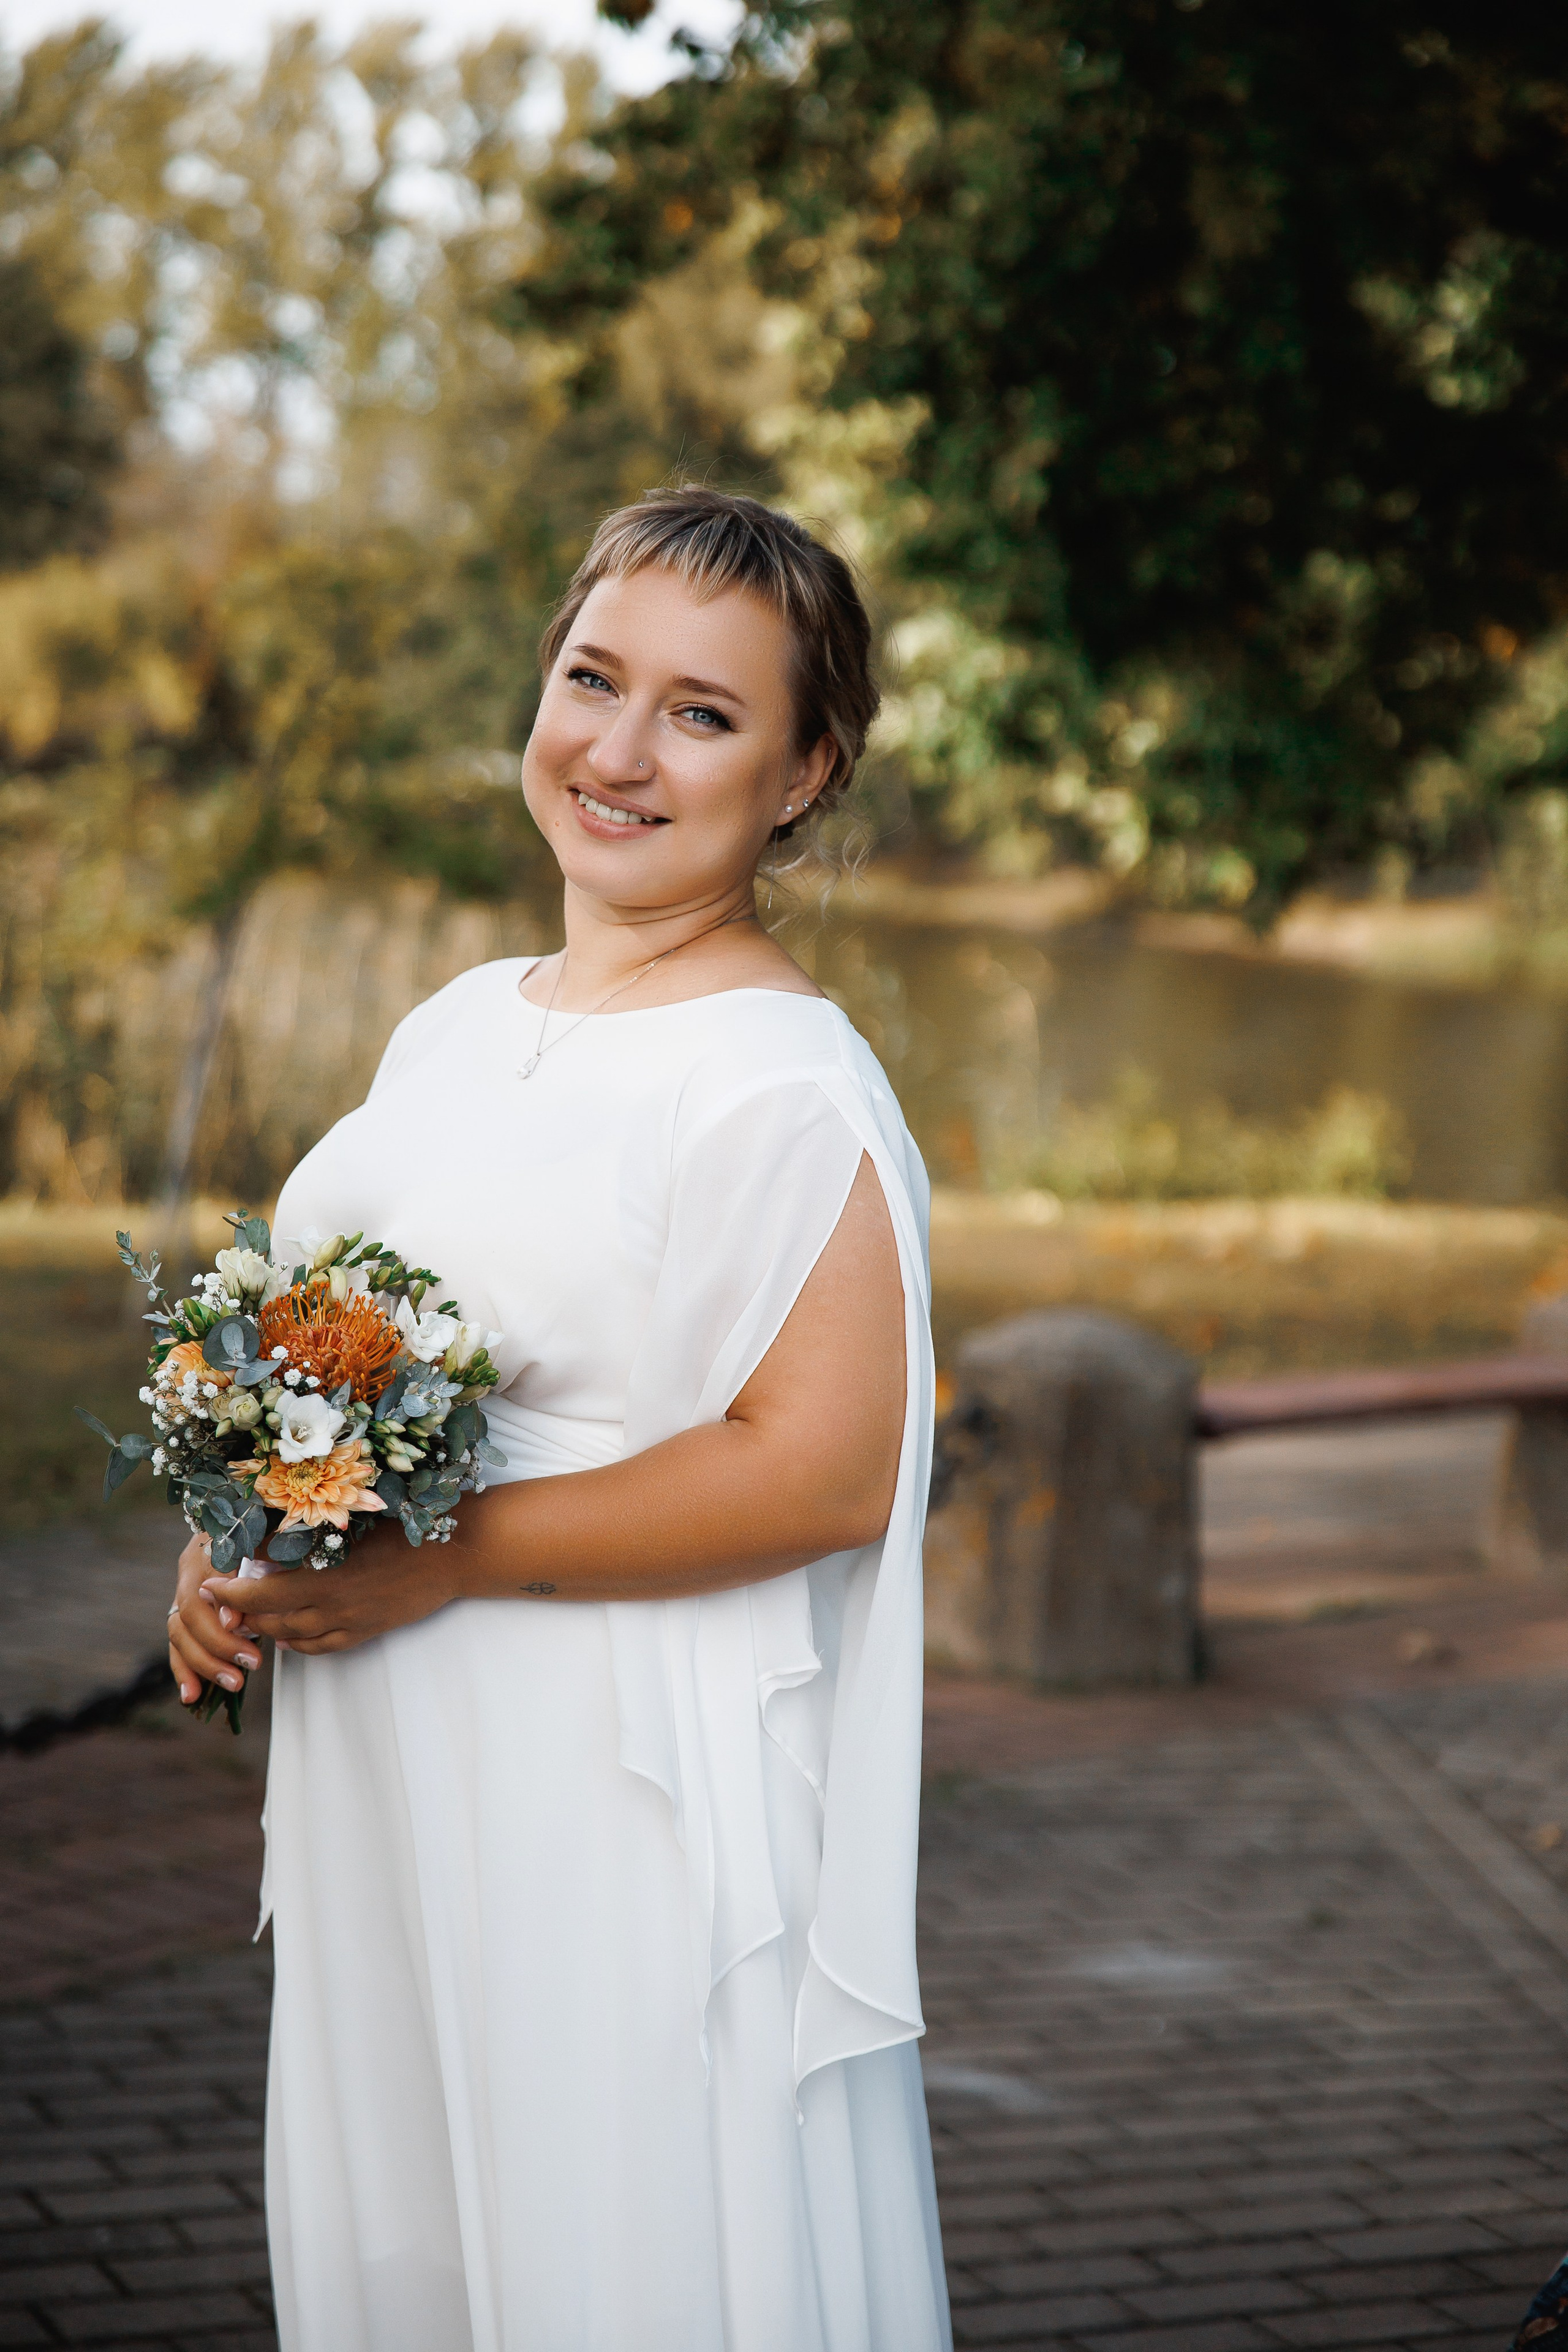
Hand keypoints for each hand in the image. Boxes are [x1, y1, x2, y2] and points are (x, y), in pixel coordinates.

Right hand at [168, 1531, 261, 1705]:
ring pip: (179, 1633)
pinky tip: (193, 1695)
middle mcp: (190, 1569)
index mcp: (207, 1547)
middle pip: (187, 1616)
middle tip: (252, 1665)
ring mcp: (184, 1589)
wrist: (259, 1513)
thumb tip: (232, 1620)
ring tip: (234, 1685)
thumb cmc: (274, 1525)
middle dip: (217, 1647)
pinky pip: (178, 1643)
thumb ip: (255, 1571)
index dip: (219, 1620)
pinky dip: (185, 1669)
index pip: (201, 1592)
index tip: (246, 1637)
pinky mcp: (187, 1611)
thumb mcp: (273, 1539)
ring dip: (204, 1664)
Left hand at [203, 1519, 459, 1655]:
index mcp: (323, 1572)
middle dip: (238, 1611)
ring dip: (264, 1626)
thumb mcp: (351, 1519)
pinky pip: (319, 1647)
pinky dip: (296, 1643)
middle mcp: (330, 1603)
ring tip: (246, 1615)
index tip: (208, 1582)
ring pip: (290, 1634)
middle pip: (268, 1617)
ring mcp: (348, 1621)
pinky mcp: (365, 1631)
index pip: (258, 1590)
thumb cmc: (404, 1525)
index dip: (228, 1590)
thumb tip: (265, 1525)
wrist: (452, 1555)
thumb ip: (308, 1528)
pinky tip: (286, 1635)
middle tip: (220, 1601)